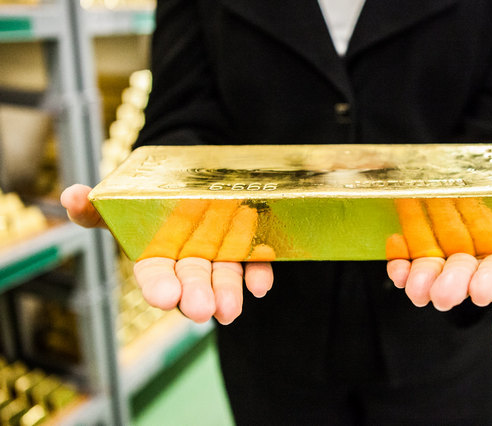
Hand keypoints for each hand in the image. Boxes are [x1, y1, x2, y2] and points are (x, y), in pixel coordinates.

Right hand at [60, 184, 272, 323]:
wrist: (192, 169)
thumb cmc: (151, 193)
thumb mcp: (121, 198)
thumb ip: (96, 205)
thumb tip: (71, 195)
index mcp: (156, 256)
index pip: (155, 275)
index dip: (159, 286)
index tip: (163, 297)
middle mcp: (189, 261)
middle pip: (193, 280)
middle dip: (196, 295)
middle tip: (201, 309)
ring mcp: (220, 255)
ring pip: (224, 277)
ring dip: (228, 292)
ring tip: (230, 309)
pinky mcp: (248, 246)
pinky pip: (255, 262)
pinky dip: (259, 273)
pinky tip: (261, 285)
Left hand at [386, 174, 491, 310]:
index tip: (484, 292)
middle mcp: (475, 264)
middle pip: (462, 277)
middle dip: (451, 286)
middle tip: (441, 295)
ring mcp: (446, 259)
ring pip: (432, 273)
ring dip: (421, 280)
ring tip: (412, 287)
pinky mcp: (423, 251)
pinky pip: (409, 261)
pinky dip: (401, 263)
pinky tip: (394, 262)